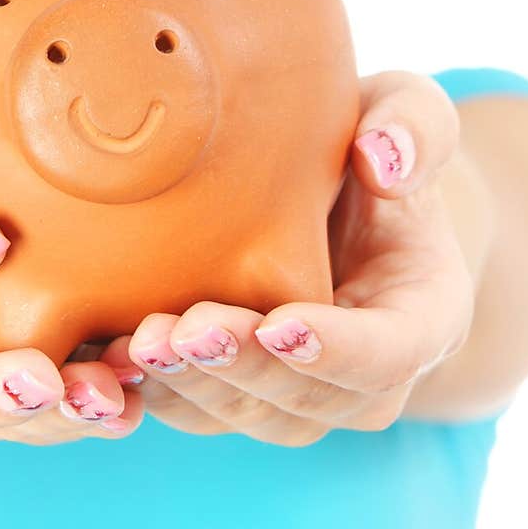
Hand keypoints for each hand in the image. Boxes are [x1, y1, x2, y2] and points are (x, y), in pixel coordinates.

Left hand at [101, 71, 473, 444]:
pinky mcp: (241, 389)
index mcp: (424, 315)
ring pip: (249, 417)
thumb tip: (384, 157)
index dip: (338, 349)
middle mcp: (368, 375)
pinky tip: (103, 352)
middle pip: (310, 402)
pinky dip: (153, 390)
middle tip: (183, 332)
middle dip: (244, 371)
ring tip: (135, 342)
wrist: (331, 186)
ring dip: (192, 388)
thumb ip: (413, 123)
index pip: (392, 354)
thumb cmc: (371, 137)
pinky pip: (199, 410)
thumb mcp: (406, 111)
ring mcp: (302, 392)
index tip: (282, 321)